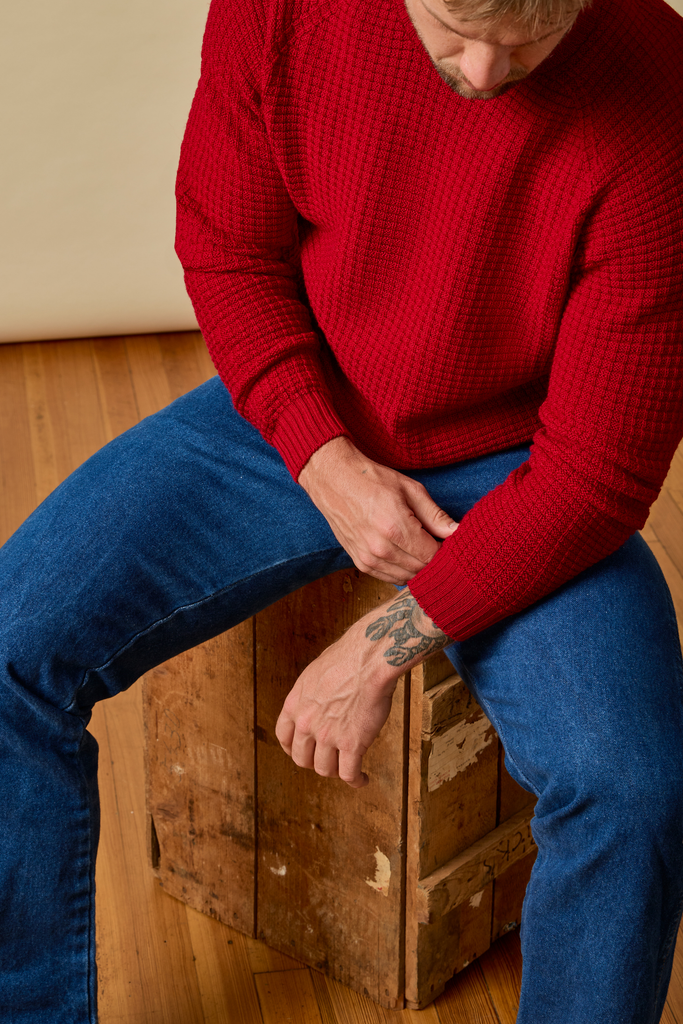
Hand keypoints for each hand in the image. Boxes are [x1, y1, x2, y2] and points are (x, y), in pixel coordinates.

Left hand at [275, 590, 449, 786]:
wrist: (369, 660)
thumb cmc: (348, 658)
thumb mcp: (315, 673)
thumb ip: (311, 694)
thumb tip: (317, 700)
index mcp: (294, 705)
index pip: (283, 737)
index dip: (292, 748)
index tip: (303, 751)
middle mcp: (306, 723)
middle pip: (302, 759)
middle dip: (314, 761)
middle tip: (328, 759)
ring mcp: (328, 736)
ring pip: (325, 769)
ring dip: (336, 771)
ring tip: (347, 768)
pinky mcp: (352, 745)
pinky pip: (349, 774)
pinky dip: (356, 780)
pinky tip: (362, 779)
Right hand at [298, 437, 457, 584]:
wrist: (334, 480)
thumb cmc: (372, 480)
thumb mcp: (410, 490)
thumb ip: (435, 515)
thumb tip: (458, 532)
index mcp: (396, 528)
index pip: (433, 556)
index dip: (445, 551)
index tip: (448, 541)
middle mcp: (381, 548)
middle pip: (421, 569)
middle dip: (434, 560)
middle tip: (437, 543)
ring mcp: (368, 559)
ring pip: (407, 578)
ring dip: (418, 567)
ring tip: (420, 547)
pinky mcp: (360, 563)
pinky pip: (390, 578)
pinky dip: (403, 570)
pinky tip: (406, 554)